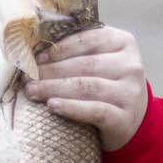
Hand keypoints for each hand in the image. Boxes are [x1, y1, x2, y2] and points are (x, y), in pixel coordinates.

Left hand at [27, 23, 148, 151]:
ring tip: (32, 91)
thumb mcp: (102, 62)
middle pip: (85, 65)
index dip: (59, 48)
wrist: (134, 122)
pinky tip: (52, 106)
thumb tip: (35, 50)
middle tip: (28, 78)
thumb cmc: (107, 86)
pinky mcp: (125, 117)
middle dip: (52, 71)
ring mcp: (131, 92)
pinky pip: (95, 110)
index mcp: (124, 42)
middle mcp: (132, 65)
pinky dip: (71, 107)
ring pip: (87, 86)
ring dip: (54, 88)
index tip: (36, 58)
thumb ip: (79, 51)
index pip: (88, 40)